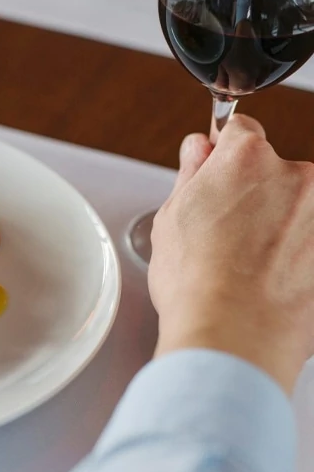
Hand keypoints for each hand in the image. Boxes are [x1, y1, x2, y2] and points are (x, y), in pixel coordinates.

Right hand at [149, 114, 313, 393]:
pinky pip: (313, 243)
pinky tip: (274, 281)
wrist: (235, 339)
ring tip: (252, 266)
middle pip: (276, 171)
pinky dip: (301, 256)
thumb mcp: (171, 219)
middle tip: (228, 235)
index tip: (218, 173)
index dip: (223, 155)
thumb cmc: (198, 286)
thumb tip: (199, 149)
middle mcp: (297, 175)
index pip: (241, 132)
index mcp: (247, 159)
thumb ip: (191, 174)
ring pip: (302, 208)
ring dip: (284, 226)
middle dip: (257, 195)